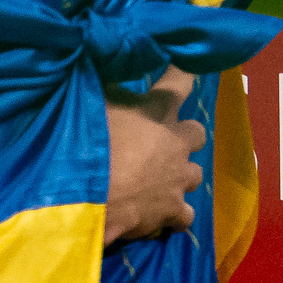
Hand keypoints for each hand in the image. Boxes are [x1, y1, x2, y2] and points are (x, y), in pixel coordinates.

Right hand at [101, 70, 206, 246]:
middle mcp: (177, 142)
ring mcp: (179, 178)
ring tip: (157, 181)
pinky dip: (175, 215)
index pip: (179, 82)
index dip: (182, 73)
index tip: (185, 66)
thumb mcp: (92, 104)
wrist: (86, 196)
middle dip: (184, 137)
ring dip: (179, 175)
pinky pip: (185, 214)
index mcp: (158, 111)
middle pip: (197, 133)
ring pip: (195, 174)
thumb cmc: (87, 143)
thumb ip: (109, 90)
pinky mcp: (174, 210)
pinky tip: (161, 216)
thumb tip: (112, 72)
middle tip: (162, 142)